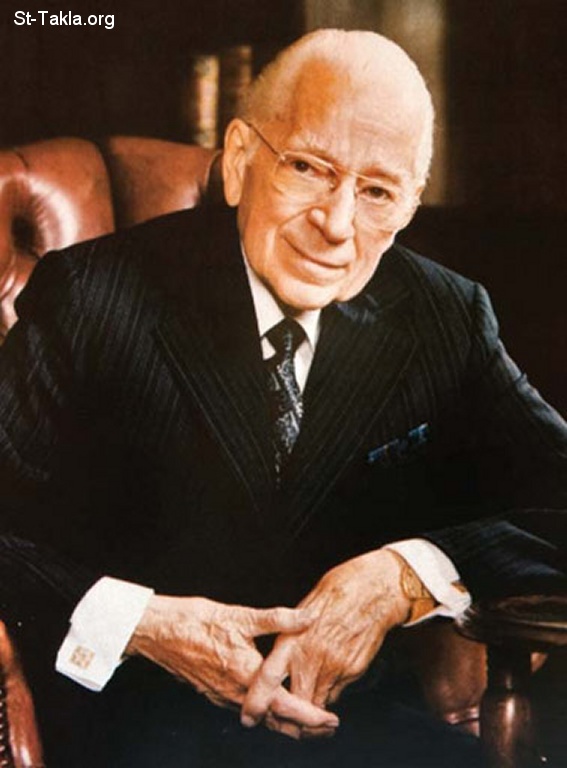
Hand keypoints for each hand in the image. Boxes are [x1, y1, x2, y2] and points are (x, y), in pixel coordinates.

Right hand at [127, 595, 338, 731]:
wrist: (159, 631)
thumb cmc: (196, 621)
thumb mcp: (240, 615)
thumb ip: (277, 619)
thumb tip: (308, 616)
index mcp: (246, 675)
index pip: (285, 706)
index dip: (311, 716)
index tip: (331, 720)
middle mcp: (235, 693)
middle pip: (276, 722)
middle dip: (304, 728)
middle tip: (328, 727)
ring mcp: (223, 696)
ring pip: (261, 719)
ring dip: (286, 723)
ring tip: (308, 721)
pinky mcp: (214, 692)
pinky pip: (246, 710)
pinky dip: (266, 713)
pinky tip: (273, 703)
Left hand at [241, 549, 409, 738]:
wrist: (372, 591)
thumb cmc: (337, 593)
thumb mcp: (302, 611)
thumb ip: (291, 635)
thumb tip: (282, 656)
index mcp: (291, 639)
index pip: (268, 678)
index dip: (258, 701)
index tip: (251, 715)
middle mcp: (310, 657)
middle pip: (294, 702)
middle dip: (289, 714)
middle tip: (286, 716)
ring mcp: (333, 667)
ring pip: (317, 704)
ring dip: (312, 706)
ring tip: (310, 697)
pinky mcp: (352, 671)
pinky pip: (337, 693)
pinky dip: (331, 692)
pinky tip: (332, 674)